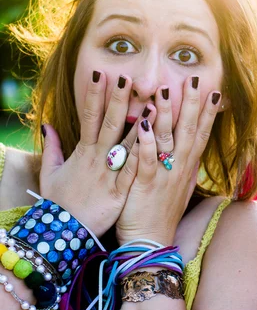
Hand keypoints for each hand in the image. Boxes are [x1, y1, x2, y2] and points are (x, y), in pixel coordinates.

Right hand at [40, 72, 146, 236]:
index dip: (95, 95)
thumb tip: (48, 125)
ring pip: (128, 145)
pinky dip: (144, 156)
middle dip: (118, 100)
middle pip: (109, 125)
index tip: (101, 74)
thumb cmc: (60, 204)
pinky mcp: (120, 192)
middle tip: (127, 77)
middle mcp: (97, 160)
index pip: (89, 117)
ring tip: (155, 103)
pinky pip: (134, 171)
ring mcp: (110, 175)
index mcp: (83, 152)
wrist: (64, 235)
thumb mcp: (51, 174)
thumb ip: (52, 148)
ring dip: (141, 124)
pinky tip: (156, 143)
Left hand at [116, 76, 220, 245]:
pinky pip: (147, 159)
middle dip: (192, 104)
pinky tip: (144, 123)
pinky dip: (146, 141)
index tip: (214, 93)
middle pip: (189, 131)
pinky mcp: (145, 184)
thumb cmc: (160, 214)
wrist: (151, 243)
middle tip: (195, 80)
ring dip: (169, 113)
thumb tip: (188, 151)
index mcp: (186, 168)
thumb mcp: (176, 187)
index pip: (201, 135)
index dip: (208, 114)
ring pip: (168, 139)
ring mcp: (164, 175)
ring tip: (169, 89)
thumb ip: (180, 166)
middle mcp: (179, 168)